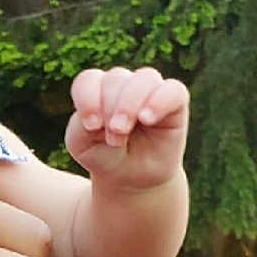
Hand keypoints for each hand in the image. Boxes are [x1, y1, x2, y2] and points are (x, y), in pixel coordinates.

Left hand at [65, 66, 188, 191]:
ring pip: (145, 78)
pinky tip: (147, 119)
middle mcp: (124, 83)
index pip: (89, 80)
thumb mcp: (82, 145)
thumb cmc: (104, 155)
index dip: (87, 99)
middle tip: (113, 139)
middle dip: (110, 110)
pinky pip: (173, 90)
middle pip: (115, 79)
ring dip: (130, 105)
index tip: (90, 126)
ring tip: (123, 132)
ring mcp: (150, 89)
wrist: (131, 177)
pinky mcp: (175, 101)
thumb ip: (82, 125)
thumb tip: (109, 113)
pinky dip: (160, 102)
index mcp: (97, 89)